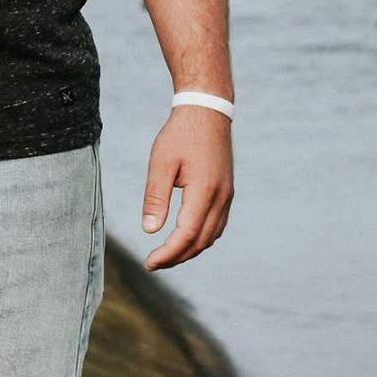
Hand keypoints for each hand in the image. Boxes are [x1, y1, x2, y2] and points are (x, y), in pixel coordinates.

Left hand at [141, 105, 233, 269]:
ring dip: (189, 250)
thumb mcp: (161, 163)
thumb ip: (155, 197)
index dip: (168, 253)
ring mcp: (227, 197)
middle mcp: (221, 199)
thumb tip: (150, 230)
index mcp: (205, 191)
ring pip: (211, 236)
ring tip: (165, 256)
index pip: (187, 234)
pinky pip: (216, 225)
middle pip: (201, 241)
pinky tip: (184, 238)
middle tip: (153, 264)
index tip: (149, 263)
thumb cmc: (180, 135)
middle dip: (177, 257)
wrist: (207, 112)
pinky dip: (200, 238)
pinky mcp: (226, 193)